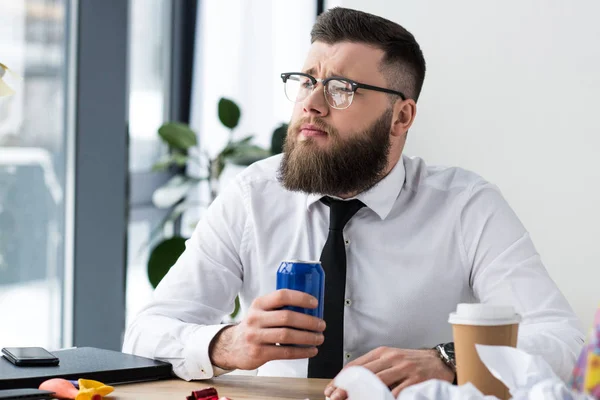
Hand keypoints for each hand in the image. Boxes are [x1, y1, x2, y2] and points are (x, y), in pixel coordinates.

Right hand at [208, 289, 325, 370]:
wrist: (232, 346)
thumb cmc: (254, 327)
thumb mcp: (261, 311)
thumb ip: (279, 308)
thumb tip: (309, 309)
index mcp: (259, 304)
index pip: (282, 295)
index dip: (300, 298)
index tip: (314, 303)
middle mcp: (256, 318)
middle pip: (287, 317)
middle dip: (308, 321)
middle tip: (321, 325)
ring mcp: (255, 336)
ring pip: (287, 335)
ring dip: (308, 337)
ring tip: (318, 338)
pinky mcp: (258, 353)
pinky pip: (284, 352)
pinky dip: (301, 352)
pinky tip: (310, 350)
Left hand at [324, 347, 454, 399]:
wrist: (440, 360)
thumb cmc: (413, 361)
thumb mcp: (391, 358)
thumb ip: (374, 367)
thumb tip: (352, 381)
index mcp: (382, 352)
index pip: (356, 364)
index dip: (341, 378)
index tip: (331, 389)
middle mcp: (392, 358)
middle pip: (364, 373)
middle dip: (347, 387)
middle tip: (336, 397)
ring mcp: (404, 368)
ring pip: (378, 381)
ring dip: (363, 395)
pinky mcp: (416, 379)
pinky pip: (398, 391)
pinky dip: (387, 398)